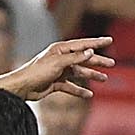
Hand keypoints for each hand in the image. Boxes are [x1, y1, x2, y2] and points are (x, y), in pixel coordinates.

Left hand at [0, 37, 114, 100]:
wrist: (22, 87)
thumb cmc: (37, 72)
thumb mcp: (58, 63)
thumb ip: (75, 58)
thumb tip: (90, 52)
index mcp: (61, 50)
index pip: (82, 45)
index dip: (96, 43)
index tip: (109, 40)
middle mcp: (60, 59)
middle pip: (83, 59)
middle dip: (97, 61)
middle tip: (111, 64)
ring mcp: (58, 71)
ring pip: (79, 73)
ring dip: (91, 75)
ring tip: (104, 79)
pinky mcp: (55, 83)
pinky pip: (71, 86)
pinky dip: (79, 90)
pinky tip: (89, 94)